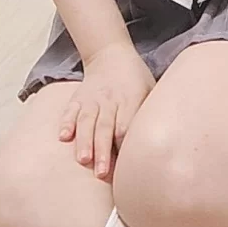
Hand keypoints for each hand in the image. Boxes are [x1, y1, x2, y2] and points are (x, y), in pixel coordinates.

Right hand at [58, 39, 154, 179]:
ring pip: (86, 121)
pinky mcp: (78, 98)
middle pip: (106, 127)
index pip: (127, 124)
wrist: (111, 54)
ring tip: (83, 160)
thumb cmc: (136, 79)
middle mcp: (110, 99)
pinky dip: (66, 123)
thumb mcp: (150, 88)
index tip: (126, 165)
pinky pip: (70, 111)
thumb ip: (152, 113)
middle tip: (102, 172)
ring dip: (84, 141)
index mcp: (131, 98)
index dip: (125, 145)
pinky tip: (64, 138)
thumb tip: (163, 142)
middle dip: (103, 151)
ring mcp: (92, 98)